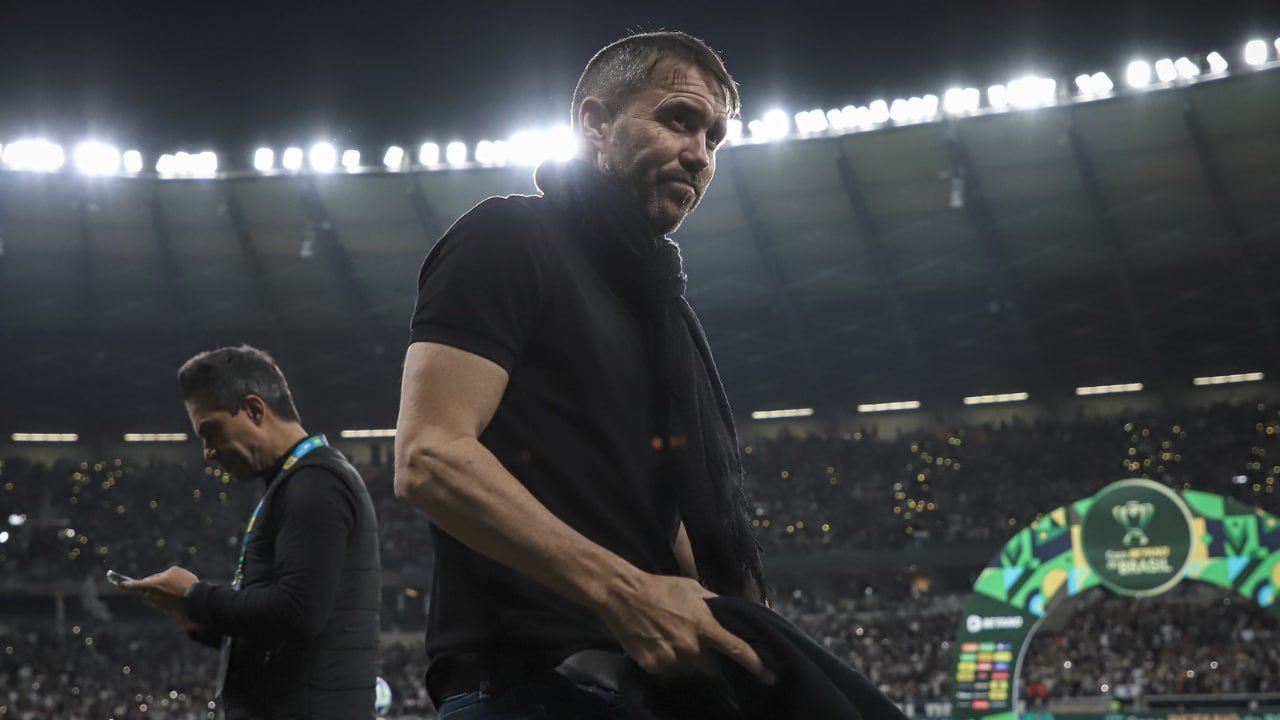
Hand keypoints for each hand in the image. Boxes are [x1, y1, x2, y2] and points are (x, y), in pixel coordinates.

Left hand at [121, 567, 199, 629]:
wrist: (196, 600)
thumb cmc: (184, 582)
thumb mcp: (174, 571)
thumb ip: (162, 575)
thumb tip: (156, 581)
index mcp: (151, 585)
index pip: (134, 585)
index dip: (126, 584)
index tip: (119, 584)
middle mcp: (152, 596)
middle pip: (146, 590)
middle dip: (151, 585)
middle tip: (162, 580)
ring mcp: (158, 605)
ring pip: (154, 596)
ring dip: (160, 591)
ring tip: (176, 587)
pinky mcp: (165, 610)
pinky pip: (162, 602)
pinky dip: (168, 597)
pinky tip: (180, 594)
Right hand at [595, 572, 774, 685]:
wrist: (623, 595)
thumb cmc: (661, 588)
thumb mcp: (693, 589)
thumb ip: (715, 604)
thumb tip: (733, 614)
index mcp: (705, 625)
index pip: (738, 649)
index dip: (758, 665)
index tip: (770, 676)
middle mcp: (691, 646)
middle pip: (714, 667)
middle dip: (712, 659)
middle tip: (699, 644)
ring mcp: (672, 659)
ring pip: (692, 671)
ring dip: (690, 662)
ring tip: (676, 642)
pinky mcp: (654, 667)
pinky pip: (672, 673)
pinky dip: (671, 664)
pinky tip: (662, 646)